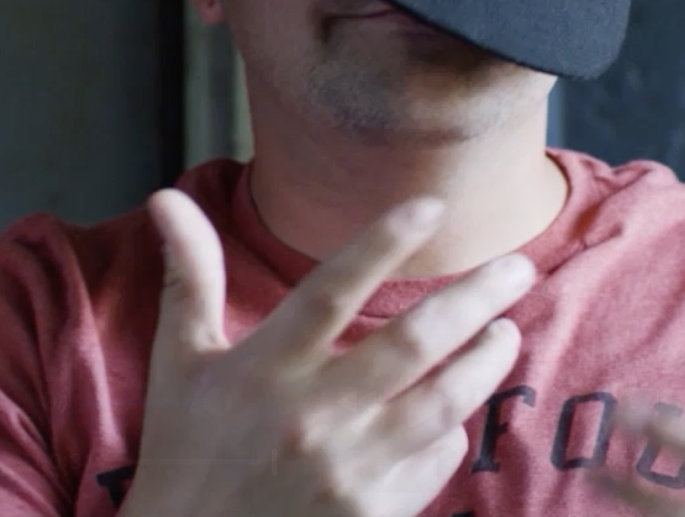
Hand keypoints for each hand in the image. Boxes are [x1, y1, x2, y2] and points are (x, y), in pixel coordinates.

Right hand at [120, 189, 539, 516]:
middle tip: (518, 267)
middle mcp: (312, 414)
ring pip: (443, 402)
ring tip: (506, 333)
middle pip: (412, 342)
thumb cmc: (186, 453)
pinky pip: (435, 459)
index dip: (382, 242)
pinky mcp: (375, 512)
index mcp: (265, 368)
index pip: (331, 288)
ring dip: (485, 362)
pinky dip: (450, 430)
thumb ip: (190, 280)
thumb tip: (166, 199)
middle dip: (476, 298)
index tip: (430, 206)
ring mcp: (349, 468)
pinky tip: (454, 412)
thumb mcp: (180, 365)